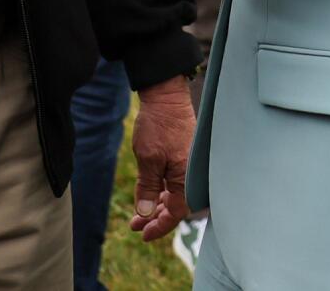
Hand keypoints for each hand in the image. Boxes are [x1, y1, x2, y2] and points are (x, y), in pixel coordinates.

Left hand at [127, 75, 194, 241]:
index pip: (175, 213)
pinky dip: (164, 190)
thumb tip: (145, 214)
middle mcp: (194, 175)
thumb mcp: (147, 159)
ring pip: (176, 194)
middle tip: (136, 224)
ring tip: (139, 212)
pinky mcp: (187, 157)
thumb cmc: (159, 126)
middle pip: (177, 207)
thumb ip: (147, 188)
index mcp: (187, 178)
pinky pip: (178, 182)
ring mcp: (191, 166)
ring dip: (158, 205)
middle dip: (156, 217)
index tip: (143, 234)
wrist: (166, 95)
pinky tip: (151, 193)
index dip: (159, 226)